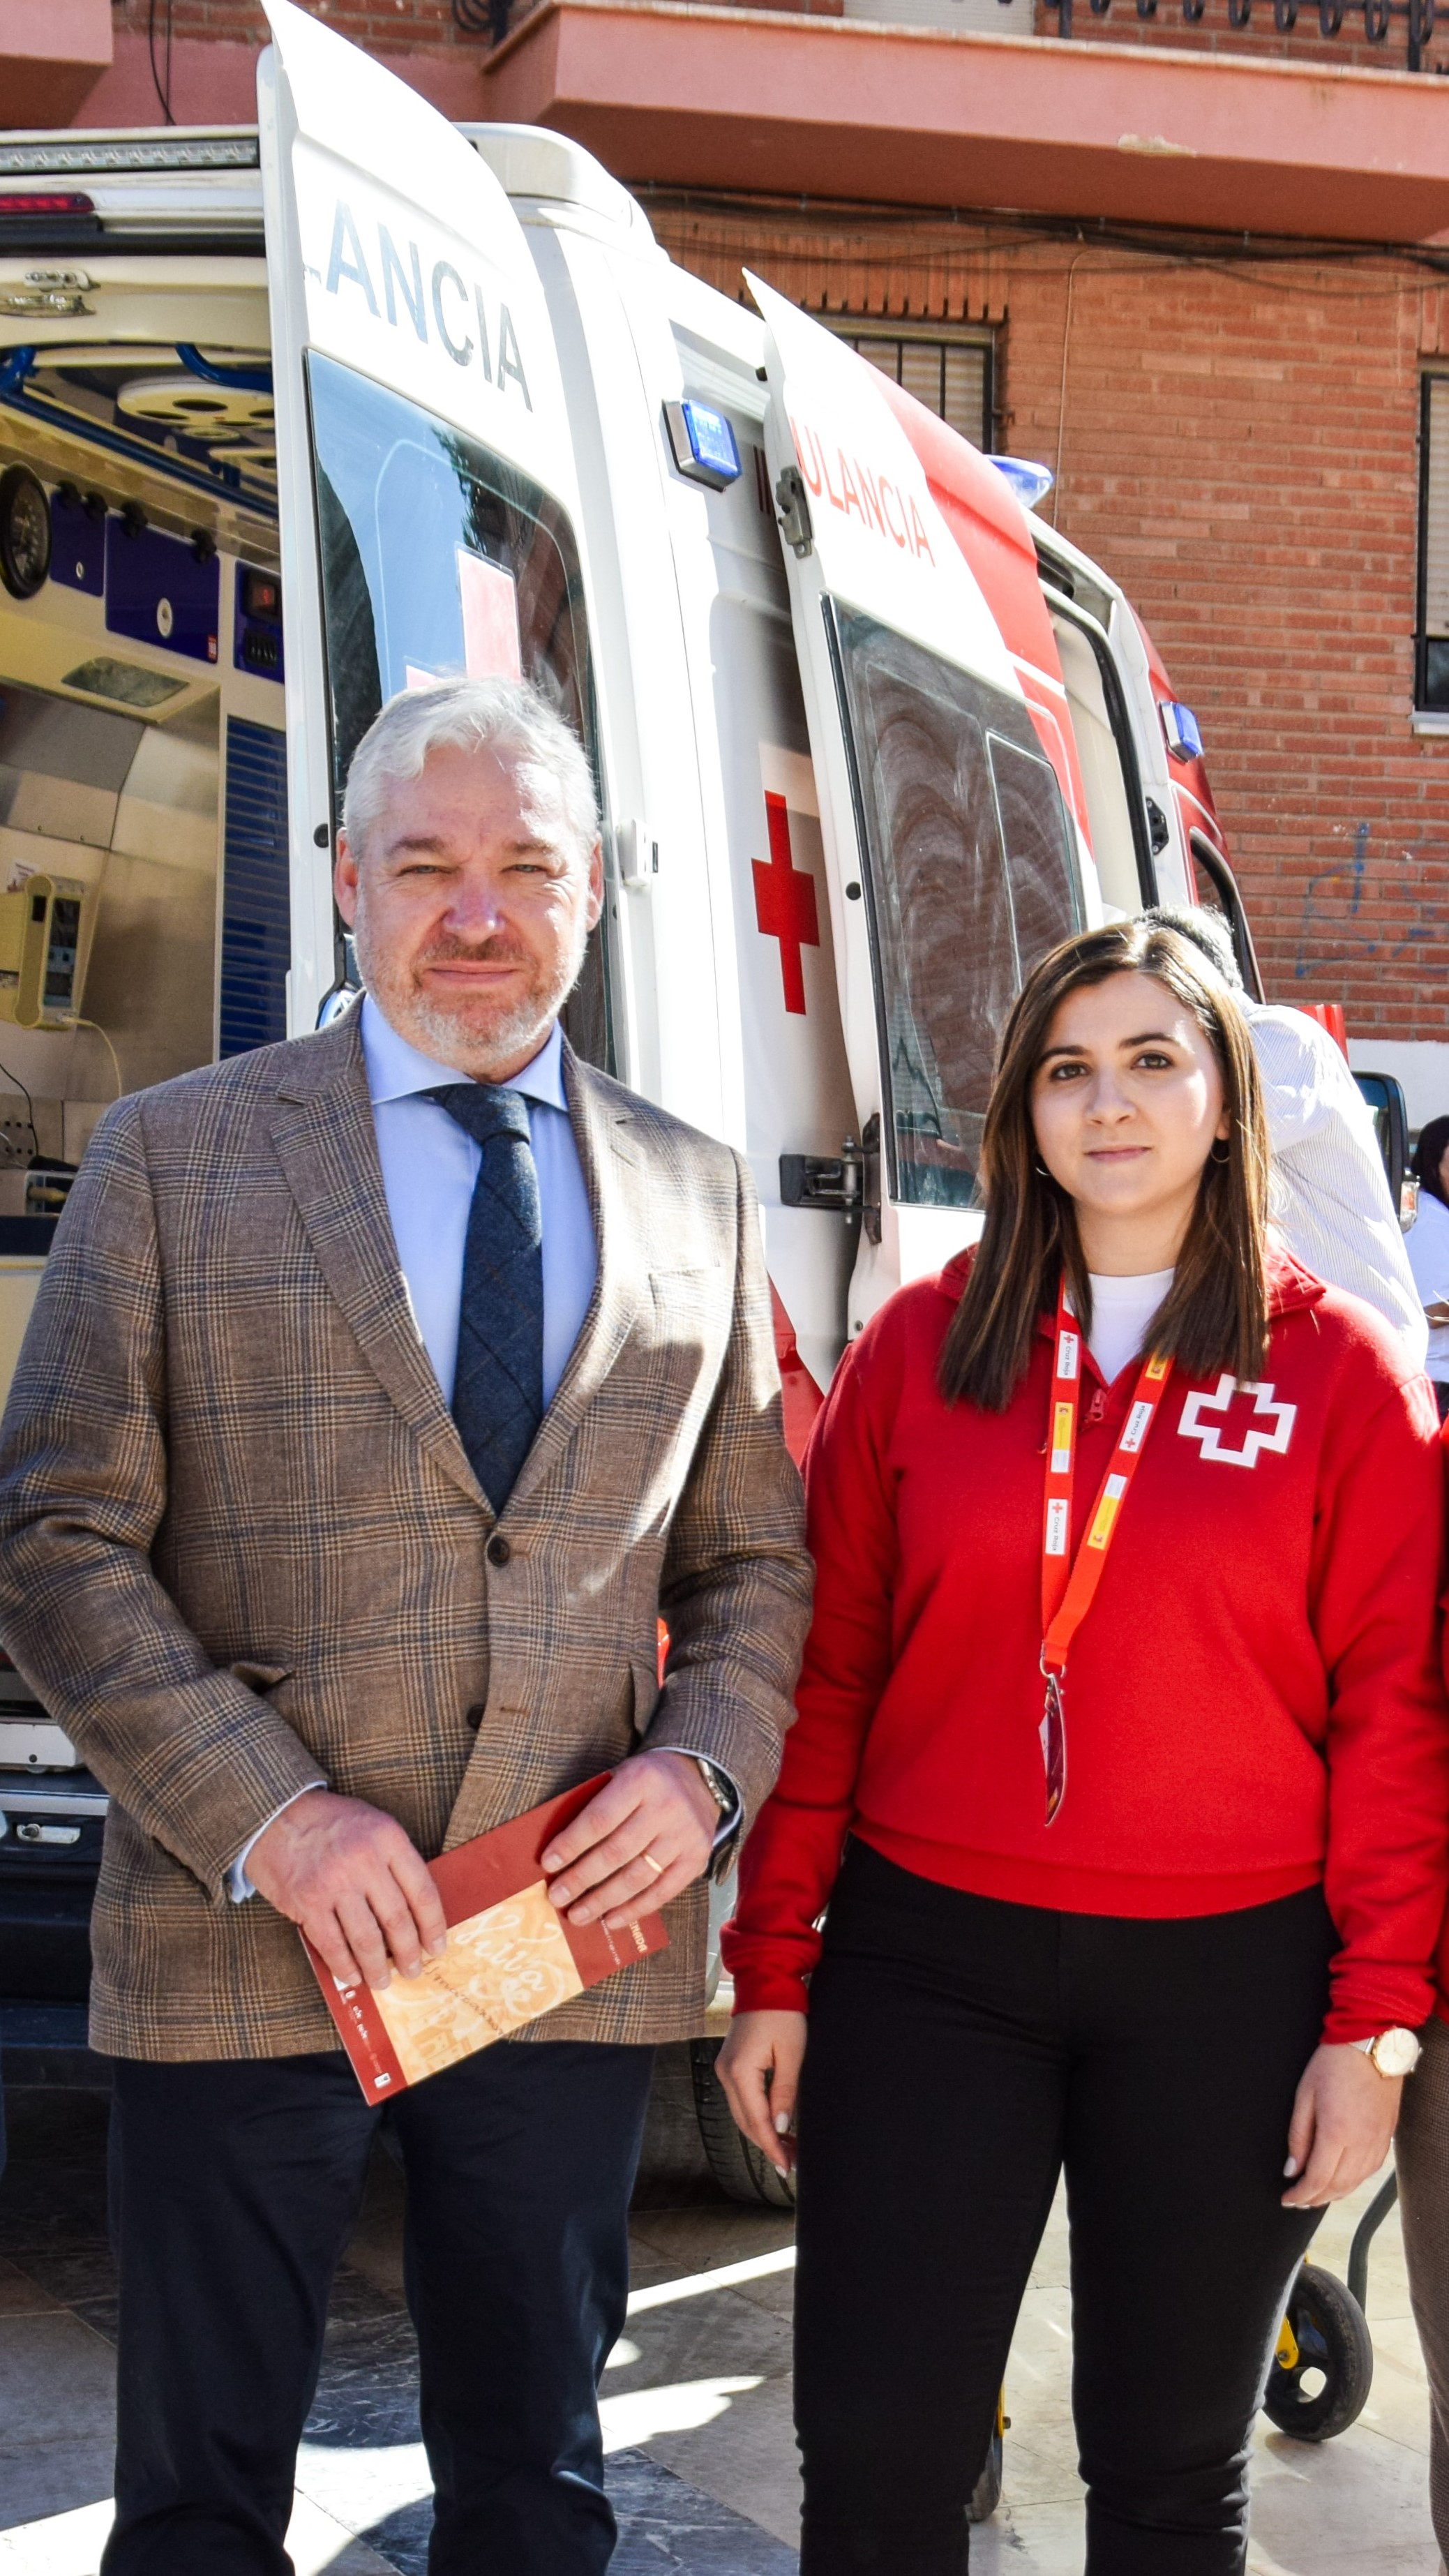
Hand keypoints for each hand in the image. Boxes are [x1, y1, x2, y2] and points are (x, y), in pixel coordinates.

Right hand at [247, 1787, 447, 1991]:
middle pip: (397, 1919)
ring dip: (377, 1967)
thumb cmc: (331, 1822)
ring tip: (383, 1981)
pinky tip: (352, 1976)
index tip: (437, 1947)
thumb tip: (417, 1912)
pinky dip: (345, 1966)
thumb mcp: (374, 1825)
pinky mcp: (307, 1901)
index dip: (434, 1926)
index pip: (423, 1892)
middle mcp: (364, 1861)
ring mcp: (334, 1882)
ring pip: (367, 1939)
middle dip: (409, 1953)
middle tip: (414, 1971)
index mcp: (388, 1839)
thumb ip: (395, 1861)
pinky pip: (332, 1944)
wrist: (277, 1814)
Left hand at [541, 1751, 716, 1931]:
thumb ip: (595, 1805)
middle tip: (557, 1897)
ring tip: (577, 1914)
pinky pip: (663, 1891)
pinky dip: (635, 1909)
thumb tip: (559, 1852)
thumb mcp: (619, 1776)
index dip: (572, 1844)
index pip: (599, 1819)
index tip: (548, 1864)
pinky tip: (611, 1919)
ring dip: (603, 1900)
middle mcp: (666, 1808)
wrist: (697, 1776)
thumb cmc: (645, 1780)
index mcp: (641, 1780)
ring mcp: (684, 1835)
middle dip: (582, 1878)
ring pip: (638, 1877)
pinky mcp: (697, 1858)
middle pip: (616, 1852)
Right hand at [717, 2010, 807, 2178]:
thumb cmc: (782, 2013)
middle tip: (791, 2163)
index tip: (787, 2166)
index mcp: (739, 2071)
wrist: (766, 1981)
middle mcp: (726, 2073)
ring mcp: (725, 2069)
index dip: (772, 2146)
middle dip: (768, 2144)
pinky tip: (775, 2124)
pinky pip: (742, 2100)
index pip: (756, 2120)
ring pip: (742, 2114)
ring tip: (787, 2148)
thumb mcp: (791, 2054)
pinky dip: (757, 2116)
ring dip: (763, 2132)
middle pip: (745, 2122)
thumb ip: (784, 2093)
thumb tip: (780, 2126)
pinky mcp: (730, 2065)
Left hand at [1281, 2042, 1402, 2208]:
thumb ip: (1298, 2136)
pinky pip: (1370, 2171)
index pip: (1318, 2178)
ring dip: (1335, 2194)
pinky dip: (1354, 2182)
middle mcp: (1361, 2142)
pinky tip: (1342, 2181)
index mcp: (1337, 2132)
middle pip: (1337, 2185)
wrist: (1370, 2045)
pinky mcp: (1386, 2137)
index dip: (1301, 2194)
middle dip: (1315, 2198)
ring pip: (1356, 2182)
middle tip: (1298, 2200)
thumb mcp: (1304, 2095)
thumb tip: (1291, 2168)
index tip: (1288, 2199)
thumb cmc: (1334, 2064)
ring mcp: (1377, 2141)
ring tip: (1316, 2195)